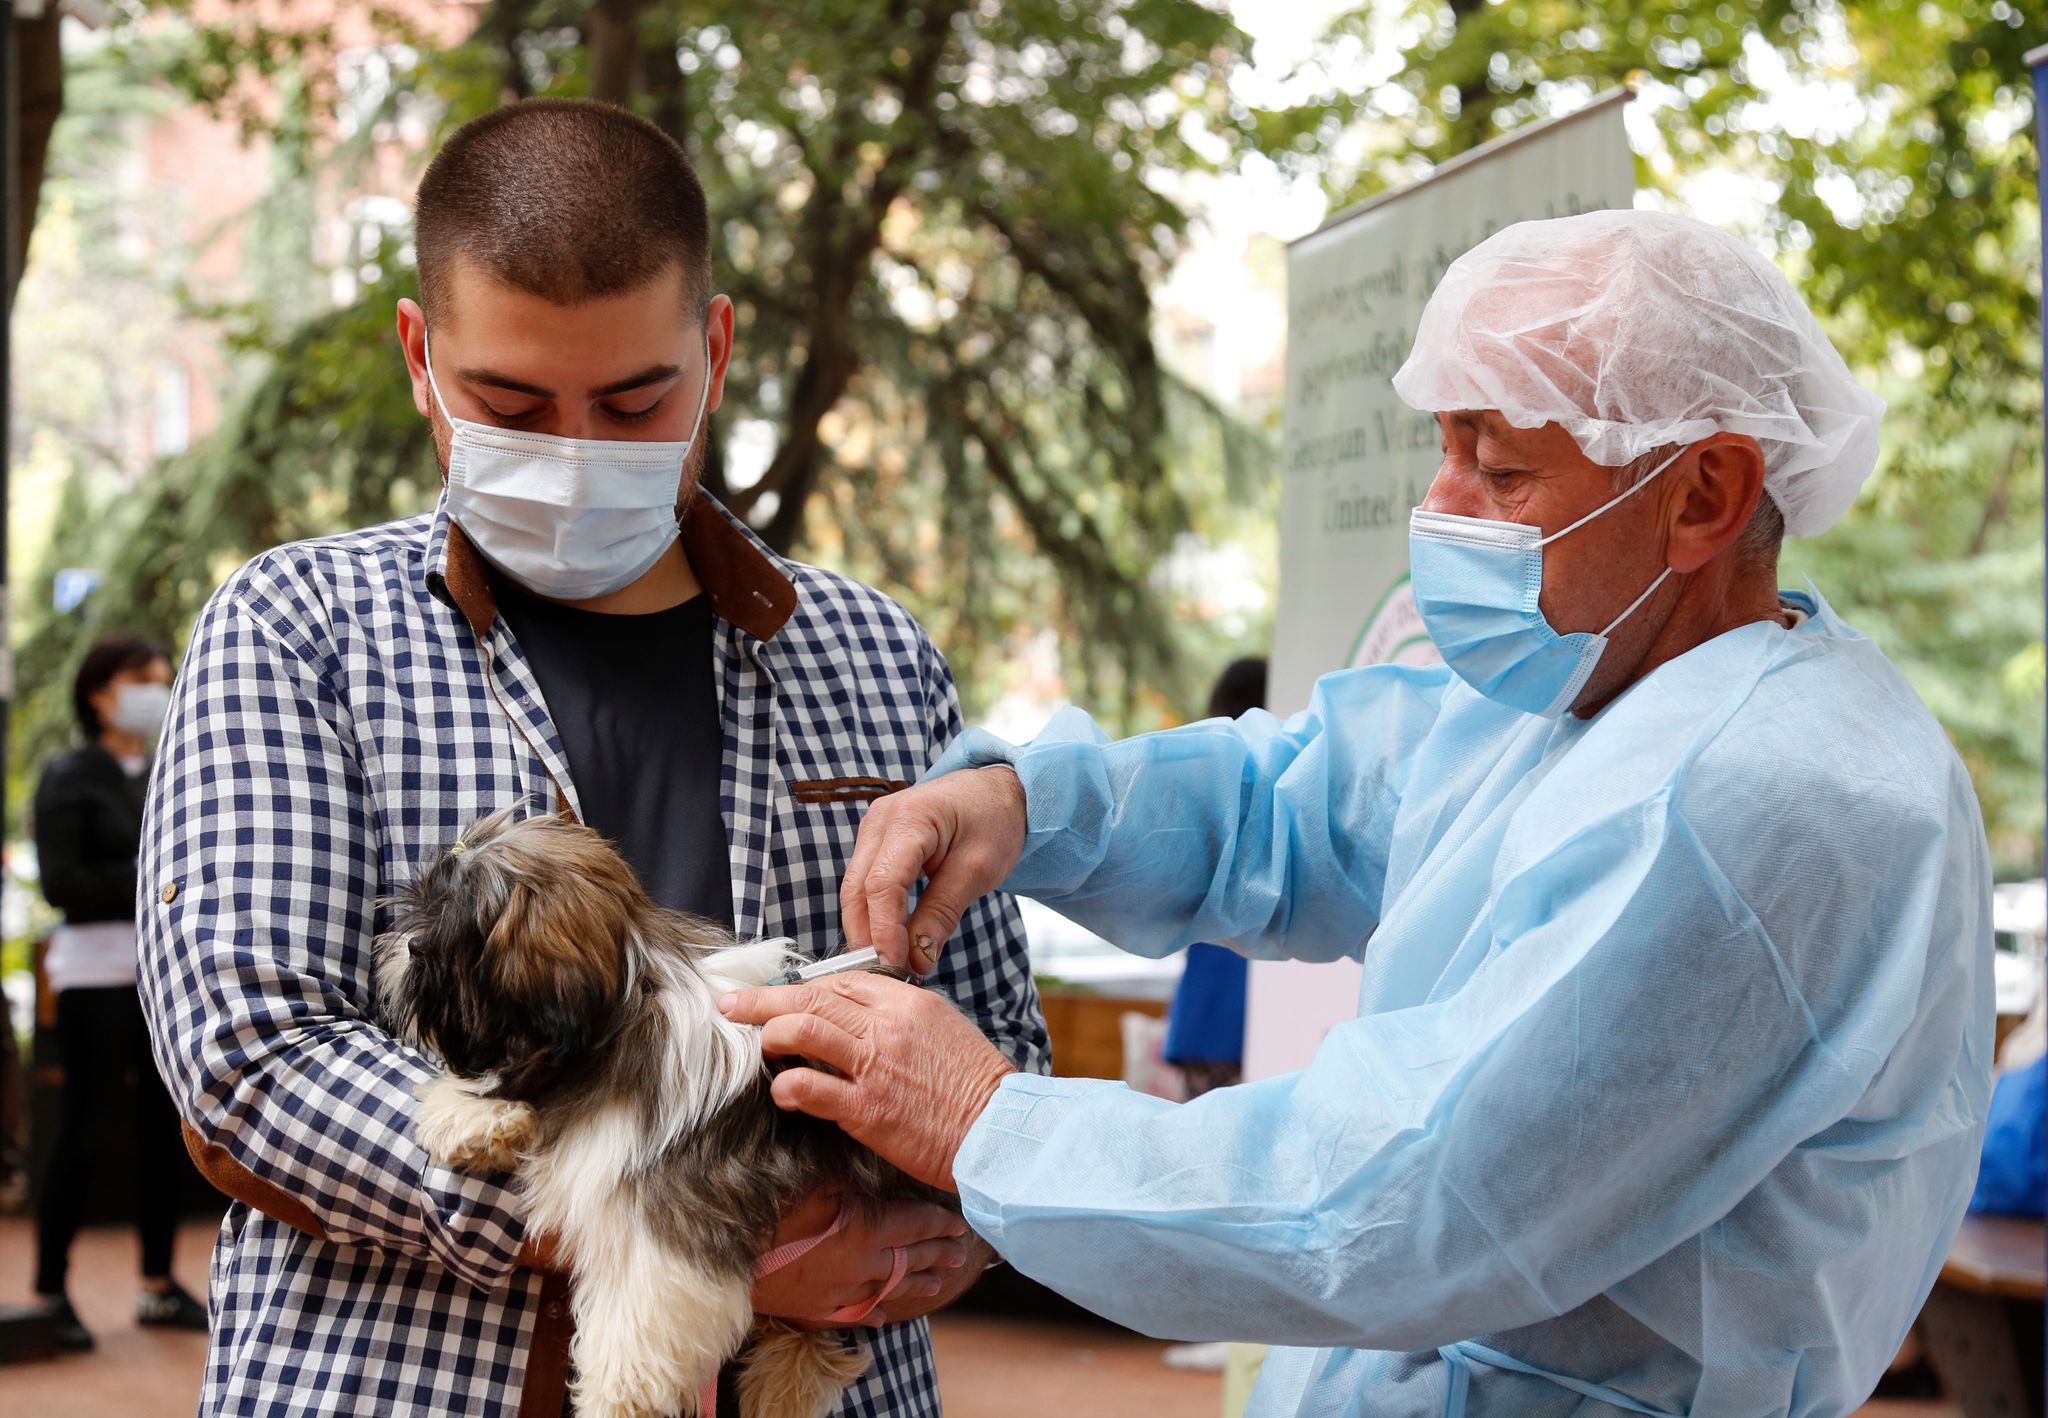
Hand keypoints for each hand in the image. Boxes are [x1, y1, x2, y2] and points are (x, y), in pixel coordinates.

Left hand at [720, 975, 1014, 1189]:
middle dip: (763, 999)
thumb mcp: (943, 1030)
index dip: (801, 986)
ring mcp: (875, 1065)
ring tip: (757, 1046)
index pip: (840, 981)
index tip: (777, 995)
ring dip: (771, 1035)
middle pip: (811, 997)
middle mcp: (887, 1025)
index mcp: (907, 1002)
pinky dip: (787, 1087)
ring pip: (803, 1030)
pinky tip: (780, 1092)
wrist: (998, 1129)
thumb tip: (859, 1017)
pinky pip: (812, 1087)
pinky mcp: (867, 1108)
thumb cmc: (975, 1085)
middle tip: (732, 1004)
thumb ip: (900, 1017)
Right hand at [751, 1187, 970, 1329]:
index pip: (916, 1224)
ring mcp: (842, 1291)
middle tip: (960, 1253)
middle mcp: (863, 1263)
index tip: (960, 1222)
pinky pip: (854, 1315)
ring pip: (891, 1289)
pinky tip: (884, 1317)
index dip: (940, 1222)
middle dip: (938, 1253)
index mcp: (867, 1228)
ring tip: (937, 1283)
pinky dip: (872, 1314)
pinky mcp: (819, 1309)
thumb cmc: (773, 1209)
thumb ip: (851, 1173)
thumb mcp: (819, 1178)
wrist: (732, 1255)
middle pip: (911, 1259)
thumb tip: (874, 1150)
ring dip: (916, 1284)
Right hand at [842, 765, 1026, 972]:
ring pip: (855, 888)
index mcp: (910, 817)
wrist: (998, 791)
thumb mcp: (978, 871)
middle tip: (887, 974)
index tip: (895, 965)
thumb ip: (943, 914)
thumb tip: (917, 959)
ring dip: (867, 928)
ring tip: (890, 963)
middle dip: (867, 935)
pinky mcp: (876, 841)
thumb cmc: (994, 821)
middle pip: (857, 888)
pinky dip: (873, 913)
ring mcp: (874, 827)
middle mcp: (881, 818)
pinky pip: (865, 882)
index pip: (883, 884)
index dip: (884, 930)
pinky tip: (889, 939)